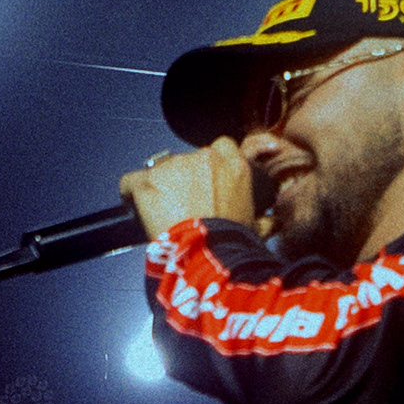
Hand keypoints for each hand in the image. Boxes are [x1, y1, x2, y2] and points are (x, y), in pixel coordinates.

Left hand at [122, 133, 258, 244]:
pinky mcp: (148, 179)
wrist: (205, 255)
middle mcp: (204, 158)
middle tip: (183, 208)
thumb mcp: (256, 228)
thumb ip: (264, 219)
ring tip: (162, 216)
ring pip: (159, 171)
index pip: (220, 147)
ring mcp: (174, 166)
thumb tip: (272, 223)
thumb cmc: (230, 244)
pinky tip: (137, 210)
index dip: (208, 167)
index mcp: (234, 165)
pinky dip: (131, 194)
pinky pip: (131, 181)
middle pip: (186, 162)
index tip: (204, 183)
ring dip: (160, 189)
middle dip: (183, 181)